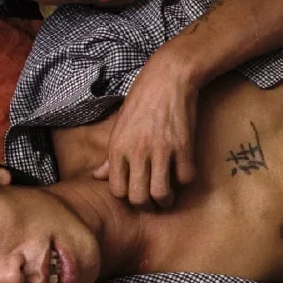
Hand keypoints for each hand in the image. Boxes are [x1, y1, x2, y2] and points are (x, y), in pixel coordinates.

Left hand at [94, 52, 198, 206]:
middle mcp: (137, 151)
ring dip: (166, 200)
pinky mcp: (183, 146)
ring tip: (168, 196)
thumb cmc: (141, 99)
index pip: (117, 190)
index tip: (135, 192)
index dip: (126, 196)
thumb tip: (98, 176)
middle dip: (146, 205)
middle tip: (152, 201)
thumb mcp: (119, 126)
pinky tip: (182, 172)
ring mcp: (161, 149)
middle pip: (139, 197)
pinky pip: (185, 177)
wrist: (168, 77)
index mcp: (118, 147)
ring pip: (161, 193)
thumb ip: (111, 156)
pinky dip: (185, 180)